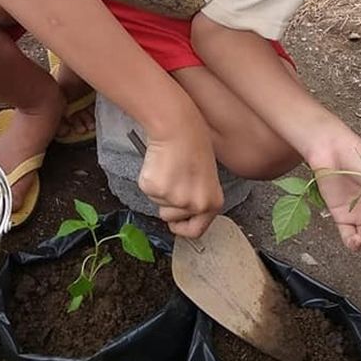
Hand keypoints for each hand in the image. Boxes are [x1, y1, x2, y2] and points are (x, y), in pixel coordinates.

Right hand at [137, 112, 223, 238]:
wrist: (178, 128)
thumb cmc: (193, 144)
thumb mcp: (205, 178)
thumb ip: (197, 197)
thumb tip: (182, 213)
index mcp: (212, 203)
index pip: (195, 232)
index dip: (181, 228)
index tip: (175, 222)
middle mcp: (195, 205)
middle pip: (170, 217)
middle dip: (167, 202)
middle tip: (173, 179)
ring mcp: (175, 198)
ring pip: (158, 203)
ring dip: (160, 188)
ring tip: (169, 168)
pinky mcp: (156, 189)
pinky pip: (147, 190)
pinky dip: (150, 178)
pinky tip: (160, 164)